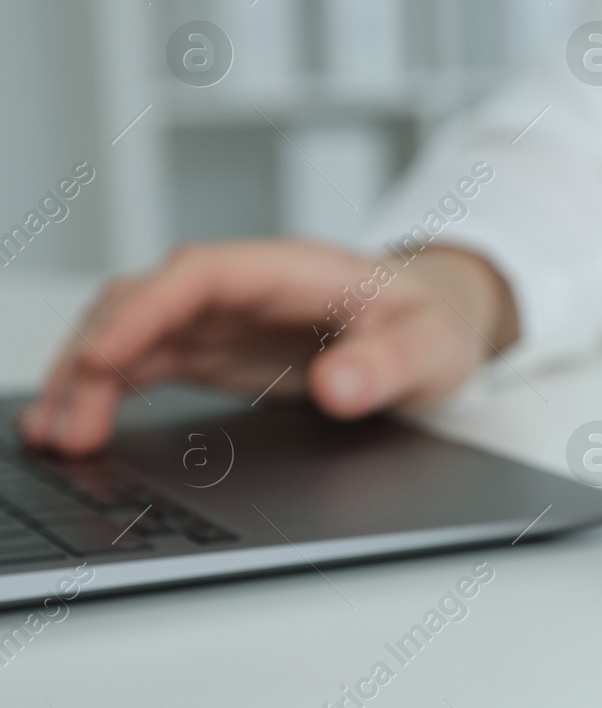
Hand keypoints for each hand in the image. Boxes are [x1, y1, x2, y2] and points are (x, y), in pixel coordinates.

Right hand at [19, 238, 517, 455]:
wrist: (440, 322)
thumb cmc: (434, 322)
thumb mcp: (433, 347)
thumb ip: (390, 365)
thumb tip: (341, 386)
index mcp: (292, 271)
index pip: (200, 274)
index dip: (145, 311)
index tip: (101, 357)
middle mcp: (247, 288)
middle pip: (147, 302)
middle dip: (96, 355)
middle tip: (68, 426)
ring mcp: (227, 318)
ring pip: (132, 332)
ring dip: (87, 378)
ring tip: (54, 437)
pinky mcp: (219, 350)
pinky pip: (145, 362)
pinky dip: (106, 390)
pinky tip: (76, 427)